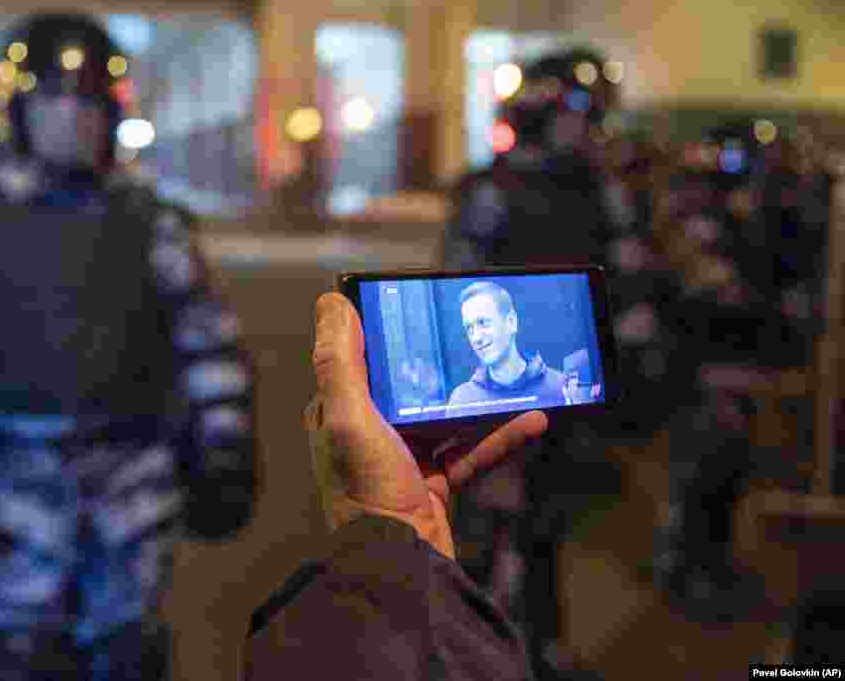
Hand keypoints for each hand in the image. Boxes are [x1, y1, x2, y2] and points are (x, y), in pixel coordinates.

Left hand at [305, 292, 547, 559]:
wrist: (399, 565)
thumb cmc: (366, 490)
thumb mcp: (348, 418)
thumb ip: (339, 362)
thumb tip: (332, 302)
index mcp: (338, 415)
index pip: (359, 360)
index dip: (386, 334)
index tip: (420, 306)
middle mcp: (367, 434)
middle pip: (408, 385)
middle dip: (440, 363)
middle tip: (476, 335)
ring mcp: (403, 460)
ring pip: (446, 417)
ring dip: (479, 399)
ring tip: (513, 375)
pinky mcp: (435, 484)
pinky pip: (471, 452)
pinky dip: (500, 436)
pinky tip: (533, 419)